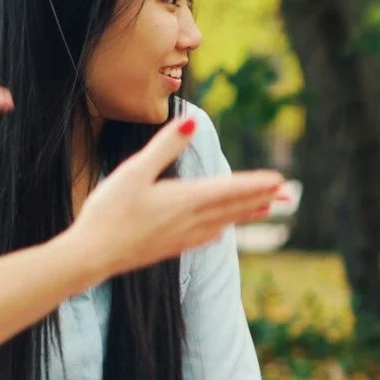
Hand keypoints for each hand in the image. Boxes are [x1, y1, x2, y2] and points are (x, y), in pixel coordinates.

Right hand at [64, 116, 287, 279]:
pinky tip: (222, 231)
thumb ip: (165, 147)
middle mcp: (191, 220)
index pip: (230, 189)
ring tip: (267, 209)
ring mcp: (182, 237)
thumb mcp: (134, 171)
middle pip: (234, 207)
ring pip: (224, 222)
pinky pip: (206, 236)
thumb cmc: (108, 211)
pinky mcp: (170, 248)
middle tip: (288, 195)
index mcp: (185, 199)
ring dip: (247, 214)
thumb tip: (192, 123)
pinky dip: (221, 229)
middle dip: (262, 198)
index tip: (279, 179)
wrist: (90, 257)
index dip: (256, 183)